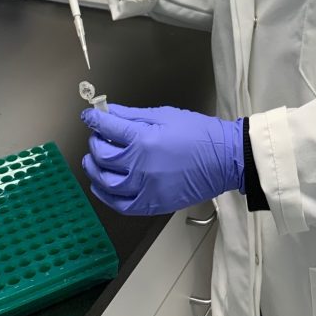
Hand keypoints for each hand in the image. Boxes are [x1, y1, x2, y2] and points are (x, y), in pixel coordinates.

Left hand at [81, 104, 244, 214]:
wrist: (224, 158)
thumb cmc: (200, 134)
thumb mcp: (165, 115)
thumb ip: (133, 115)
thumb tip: (109, 112)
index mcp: (144, 140)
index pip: (107, 128)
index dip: (94, 119)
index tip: (90, 115)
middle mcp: (140, 166)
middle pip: (102, 155)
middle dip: (95, 142)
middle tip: (98, 135)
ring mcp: (145, 188)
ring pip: (105, 181)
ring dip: (94, 169)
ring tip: (93, 160)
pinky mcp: (152, 204)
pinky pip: (120, 204)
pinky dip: (106, 195)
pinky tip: (101, 185)